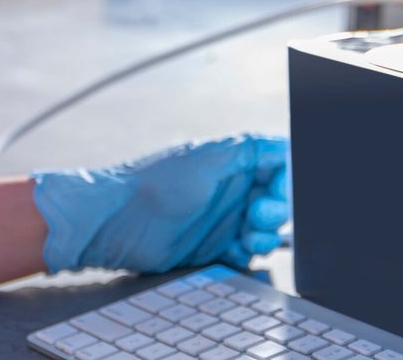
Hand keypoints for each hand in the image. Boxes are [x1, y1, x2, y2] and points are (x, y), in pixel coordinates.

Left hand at [31, 134, 290, 274]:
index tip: (278, 193)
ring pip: (265, 229)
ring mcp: (223, 218)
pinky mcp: (213, 246)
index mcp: (233, 159)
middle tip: (257, 217)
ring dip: (266, 236)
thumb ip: (249, 150)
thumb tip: (287, 146)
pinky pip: (246, 253)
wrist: (115, 221)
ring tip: (248, 239)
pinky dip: (248, 255)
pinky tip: (236, 253)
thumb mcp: (207, 159)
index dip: (287, 180)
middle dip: (277, 211)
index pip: (279, 164)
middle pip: (277, 199)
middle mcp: (232, 188)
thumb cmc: (155, 183)